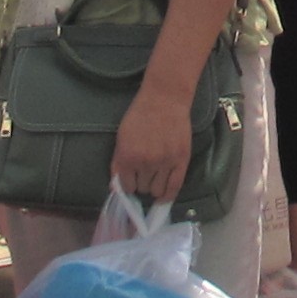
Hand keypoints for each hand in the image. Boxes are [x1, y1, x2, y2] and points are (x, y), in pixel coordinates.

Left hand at [111, 78, 194, 203]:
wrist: (165, 100)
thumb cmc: (139, 115)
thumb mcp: (121, 137)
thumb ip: (117, 163)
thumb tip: (115, 187)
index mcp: (127, 157)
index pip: (126, 187)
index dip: (128, 184)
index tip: (131, 180)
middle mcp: (145, 163)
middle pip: (142, 189)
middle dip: (142, 182)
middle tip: (145, 171)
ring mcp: (164, 163)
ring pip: (157, 191)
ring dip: (154, 186)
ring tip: (156, 175)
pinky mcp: (181, 160)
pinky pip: (174, 187)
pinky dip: (168, 196)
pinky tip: (164, 197)